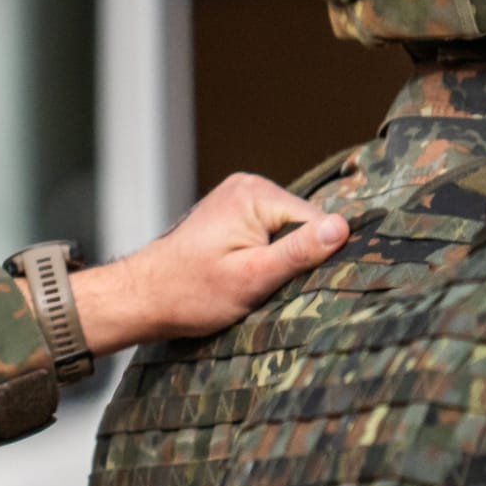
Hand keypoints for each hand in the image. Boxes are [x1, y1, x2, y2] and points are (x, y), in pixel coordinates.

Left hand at [72, 172, 348, 353]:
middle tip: (267, 287)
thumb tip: (342, 227)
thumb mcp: (252, 277)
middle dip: (295, 260)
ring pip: (289, 235)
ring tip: (252, 282)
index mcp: (255, 193)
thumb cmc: (189, 292)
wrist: (142, 298)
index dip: (312, 259)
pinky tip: (246, 276)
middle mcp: (248, 187)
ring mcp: (239, 201)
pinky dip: (266, 260)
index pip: (318, 224)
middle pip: (304, 227)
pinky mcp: (233, 218)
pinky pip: (270, 237)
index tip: (289, 283)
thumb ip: (298, 252)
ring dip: (280, 262)